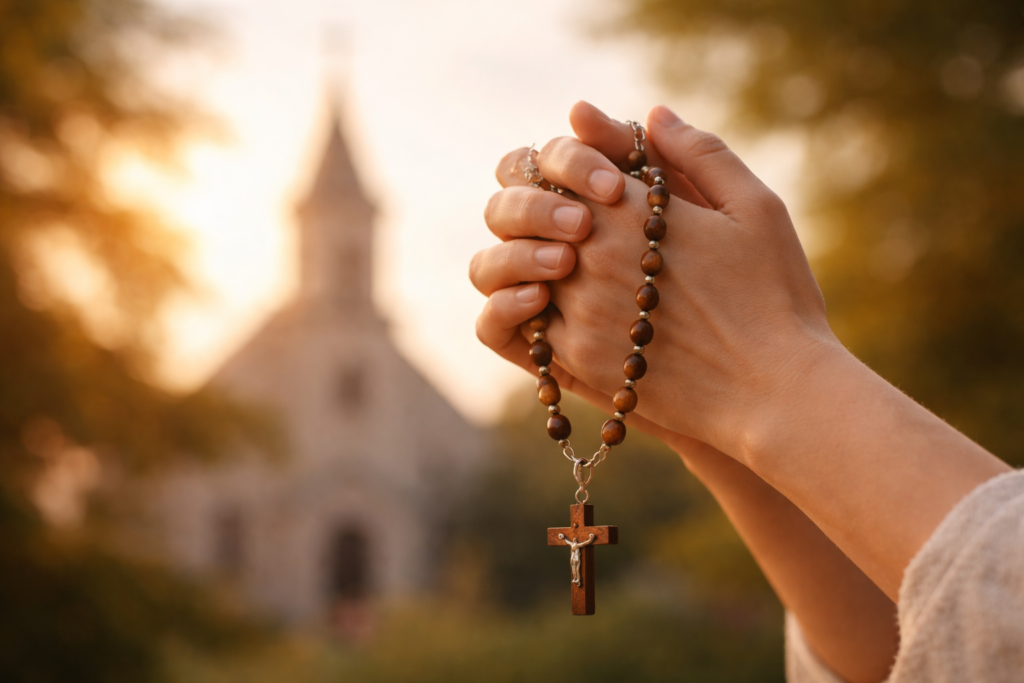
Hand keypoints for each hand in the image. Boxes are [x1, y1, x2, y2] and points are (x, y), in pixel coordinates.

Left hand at [476, 101, 834, 460]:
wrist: (773, 392)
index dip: (572, 170)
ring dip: (535, 261)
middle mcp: (595, 257)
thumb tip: (653, 115)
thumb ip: (699, 154)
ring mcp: (581, 310)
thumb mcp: (755, 208)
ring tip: (566, 266)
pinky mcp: (578, 359)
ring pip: (523, 268)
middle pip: (535, 214)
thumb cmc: (775, 296)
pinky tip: (565, 307)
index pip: (566, 168)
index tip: (593, 183)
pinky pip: (527, 323)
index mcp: (634, 211)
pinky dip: (535, 309)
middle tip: (571, 222)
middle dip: (545, 212)